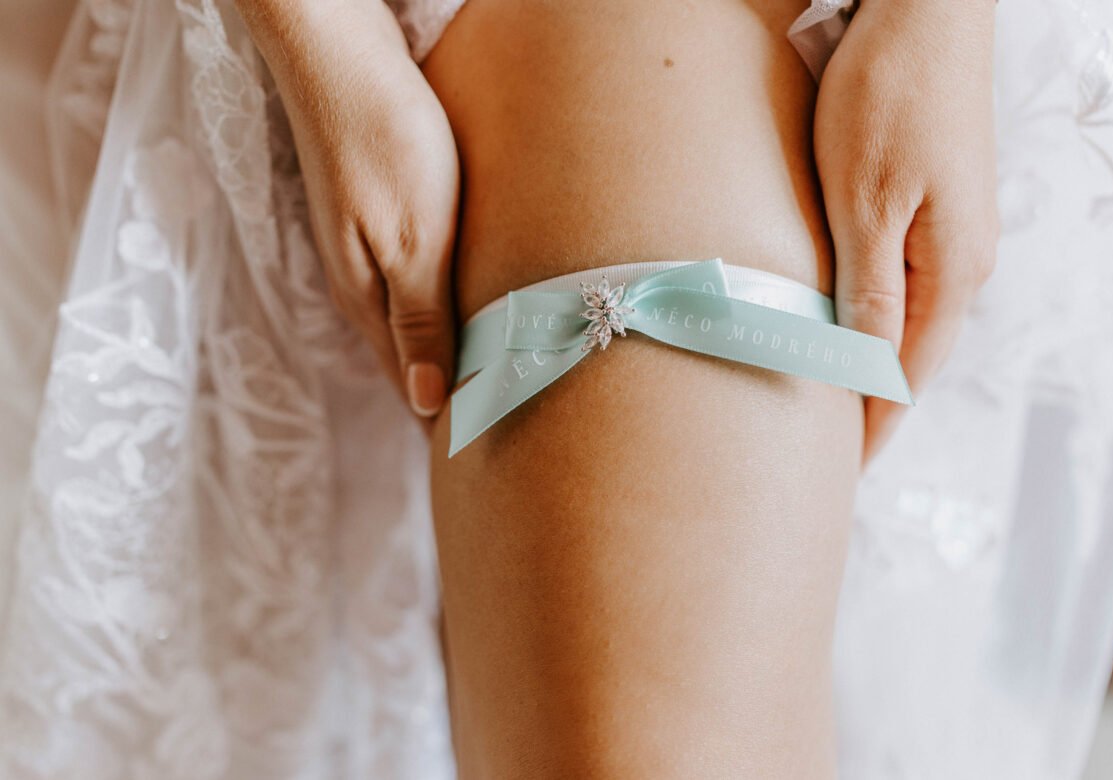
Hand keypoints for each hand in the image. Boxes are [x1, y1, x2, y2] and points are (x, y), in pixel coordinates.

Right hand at [240, 0, 458, 420]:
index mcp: (371, 301)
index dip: (447, 424)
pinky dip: (443, 316)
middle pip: (410, 363)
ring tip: (482, 393)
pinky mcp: (379, 221)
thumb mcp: (414, 241)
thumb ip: (421, 322)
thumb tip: (425, 405)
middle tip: (491, 443)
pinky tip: (460, 320)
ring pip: (413, 326)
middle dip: (446, 402)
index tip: (483, 462)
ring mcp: (367, 253)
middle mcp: (364, 286)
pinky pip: (415, 288)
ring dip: (444, 361)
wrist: (342, 57)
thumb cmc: (385, 142)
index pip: (411, 387)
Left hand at [813, 0, 999, 464]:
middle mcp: (961, 261)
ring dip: (866, 363)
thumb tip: (872, 377)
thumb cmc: (889, 95)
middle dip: (867, 405)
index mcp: (951, 272)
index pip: (905, 377)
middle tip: (819, 454)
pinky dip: (869, 318)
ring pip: (904, 321)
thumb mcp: (867, 202)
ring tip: (825, 406)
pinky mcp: (932, 206)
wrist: (925, 10)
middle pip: (910, 356)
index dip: (870, 428)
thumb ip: (870, 294)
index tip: (834, 475)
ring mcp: (951, 233)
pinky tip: (843, 328)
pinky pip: (899, 283)